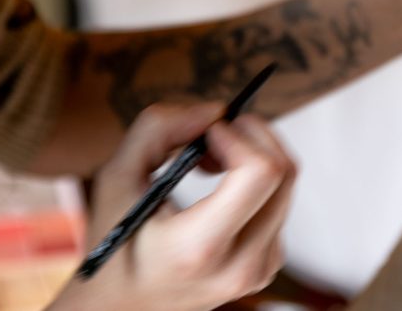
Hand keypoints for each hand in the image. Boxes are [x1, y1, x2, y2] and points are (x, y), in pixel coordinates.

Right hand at [48, 104, 295, 310]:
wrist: (120, 307)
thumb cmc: (114, 240)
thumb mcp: (115, 178)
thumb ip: (158, 130)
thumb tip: (216, 109)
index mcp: (200, 247)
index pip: (261, 173)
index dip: (240, 135)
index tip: (209, 129)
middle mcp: (241, 264)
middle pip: (282, 171)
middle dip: (251, 135)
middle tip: (210, 133)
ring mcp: (261, 269)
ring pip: (286, 182)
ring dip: (253, 153)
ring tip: (207, 160)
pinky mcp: (269, 263)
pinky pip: (280, 201)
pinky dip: (257, 178)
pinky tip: (219, 185)